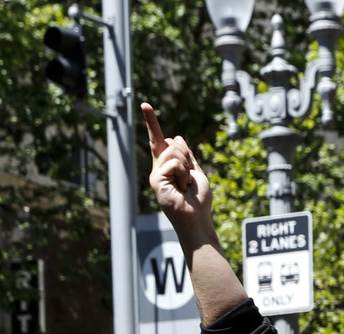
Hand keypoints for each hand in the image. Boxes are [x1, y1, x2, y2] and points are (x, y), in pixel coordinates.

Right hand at [143, 103, 212, 233]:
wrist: (197, 218)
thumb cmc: (198, 199)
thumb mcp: (196, 171)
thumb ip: (186, 155)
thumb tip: (175, 137)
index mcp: (167, 165)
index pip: (158, 139)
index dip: (151, 122)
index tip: (145, 105)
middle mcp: (159, 168)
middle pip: (172, 144)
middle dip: (187, 157)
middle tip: (189, 179)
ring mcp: (156, 174)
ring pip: (174, 152)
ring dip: (186, 167)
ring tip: (185, 185)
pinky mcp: (156, 180)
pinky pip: (173, 163)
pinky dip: (183, 173)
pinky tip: (182, 187)